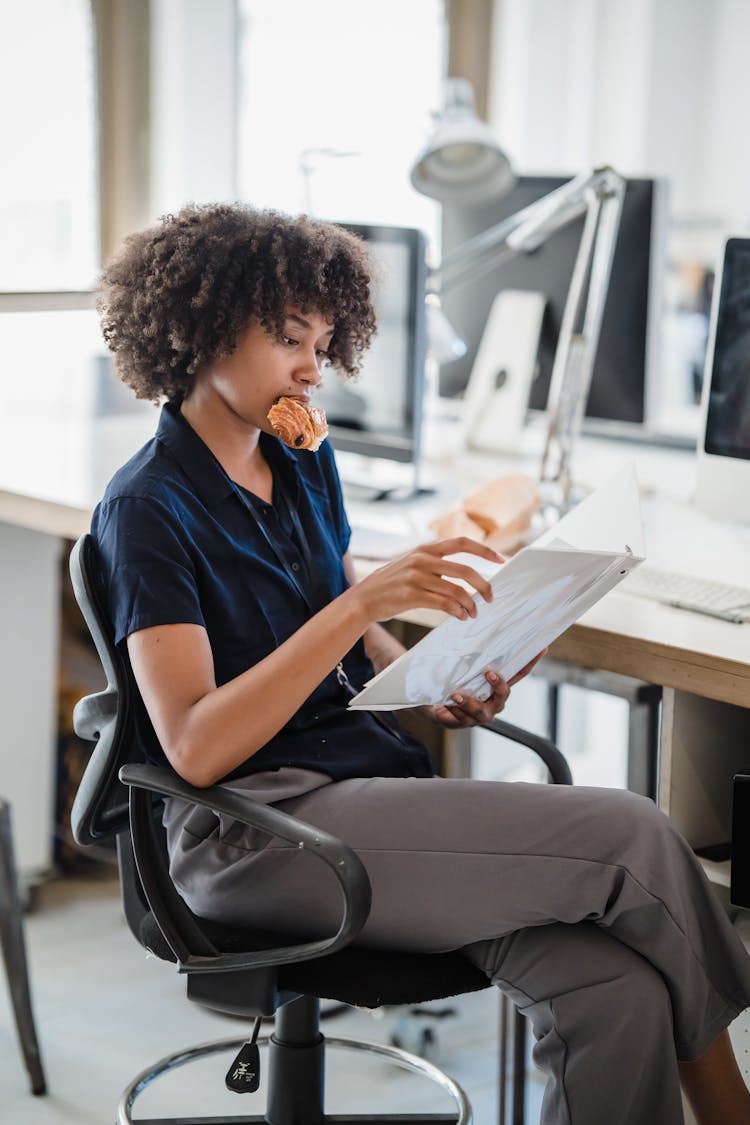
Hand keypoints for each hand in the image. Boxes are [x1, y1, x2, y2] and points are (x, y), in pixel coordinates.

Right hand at [350, 537, 502, 624]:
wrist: (362, 599)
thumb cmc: (390, 585)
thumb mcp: (411, 565)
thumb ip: (435, 565)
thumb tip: (464, 576)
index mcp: (425, 549)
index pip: (461, 543)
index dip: (484, 550)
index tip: (501, 559)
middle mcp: (422, 559)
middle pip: (464, 569)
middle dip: (483, 584)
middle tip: (490, 597)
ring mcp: (416, 577)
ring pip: (456, 590)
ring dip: (470, 604)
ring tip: (473, 612)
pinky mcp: (412, 595)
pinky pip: (444, 603)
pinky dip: (457, 611)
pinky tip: (461, 616)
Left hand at [425, 649, 547, 728]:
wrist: (429, 704)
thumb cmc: (452, 682)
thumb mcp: (463, 668)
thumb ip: (473, 656)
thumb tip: (476, 629)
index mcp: (497, 688)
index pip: (518, 674)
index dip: (530, 662)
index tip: (541, 647)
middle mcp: (492, 702)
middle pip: (503, 695)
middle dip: (498, 685)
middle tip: (488, 673)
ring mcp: (479, 715)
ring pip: (480, 711)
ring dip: (469, 702)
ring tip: (456, 695)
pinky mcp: (462, 723)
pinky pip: (461, 719)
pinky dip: (454, 711)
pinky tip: (446, 704)